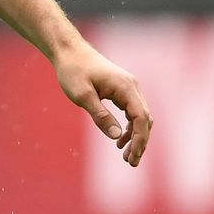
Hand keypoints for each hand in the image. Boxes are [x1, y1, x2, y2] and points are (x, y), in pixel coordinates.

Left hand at [53, 41, 151, 165]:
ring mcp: (128, 87)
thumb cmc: (73, 70)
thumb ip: (100, 115)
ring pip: (140, 116)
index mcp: (125, 87)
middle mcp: (131, 87)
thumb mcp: (83, 95)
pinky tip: (119, 138)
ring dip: (135, 136)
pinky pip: (131, 111)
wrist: (68, 51)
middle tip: (130, 162)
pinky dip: (129, 126)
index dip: (139, 139)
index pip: (141, 118)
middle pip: (145, 119)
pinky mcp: (121, 89)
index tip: (132, 156)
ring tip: (125, 155)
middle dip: (140, 142)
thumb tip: (117, 136)